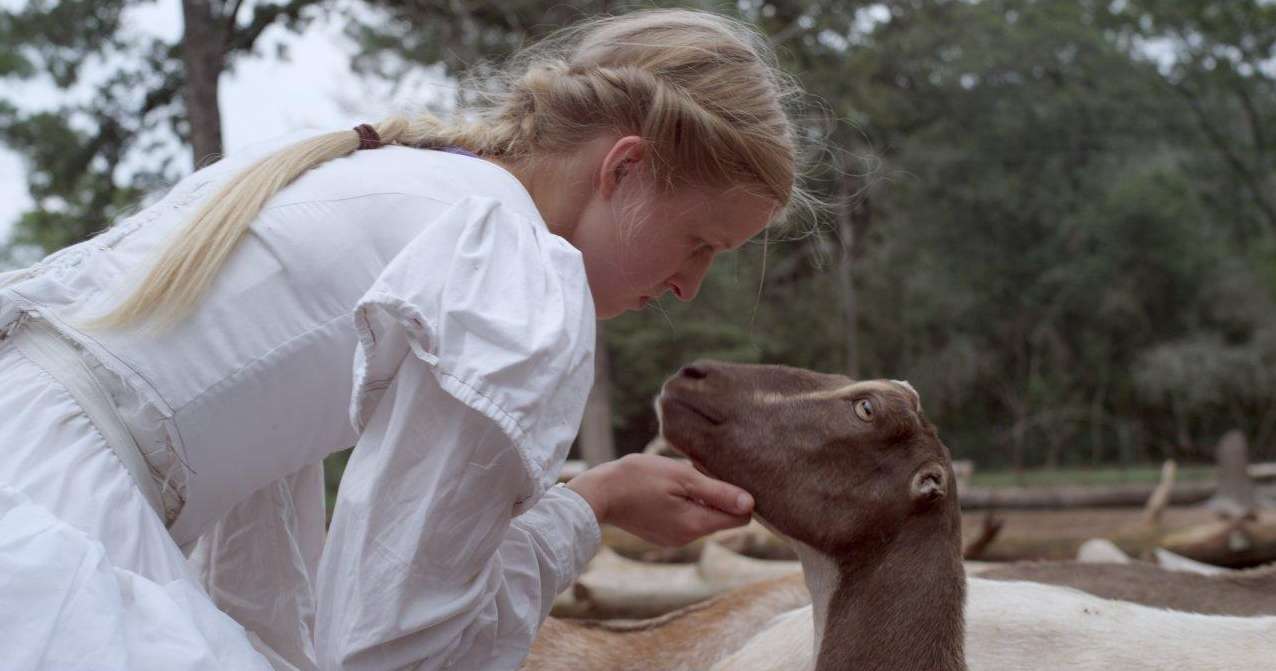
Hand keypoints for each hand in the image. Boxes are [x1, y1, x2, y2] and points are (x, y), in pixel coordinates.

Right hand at [566, 453, 753, 546]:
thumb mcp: (682, 477)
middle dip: (717, 496)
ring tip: (676, 479)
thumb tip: (751, 504)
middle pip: (722, 518)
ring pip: (703, 518)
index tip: (724, 476)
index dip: (739, 496)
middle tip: (696, 472)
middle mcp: (688, 538)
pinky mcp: (662, 535)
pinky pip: (686, 519)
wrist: (597, 494)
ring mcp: (673, 539)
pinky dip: (684, 504)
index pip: (740, 518)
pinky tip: (665, 490)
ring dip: (699, 498)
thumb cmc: (639, 478)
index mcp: (696, 525)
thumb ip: (718, 492)